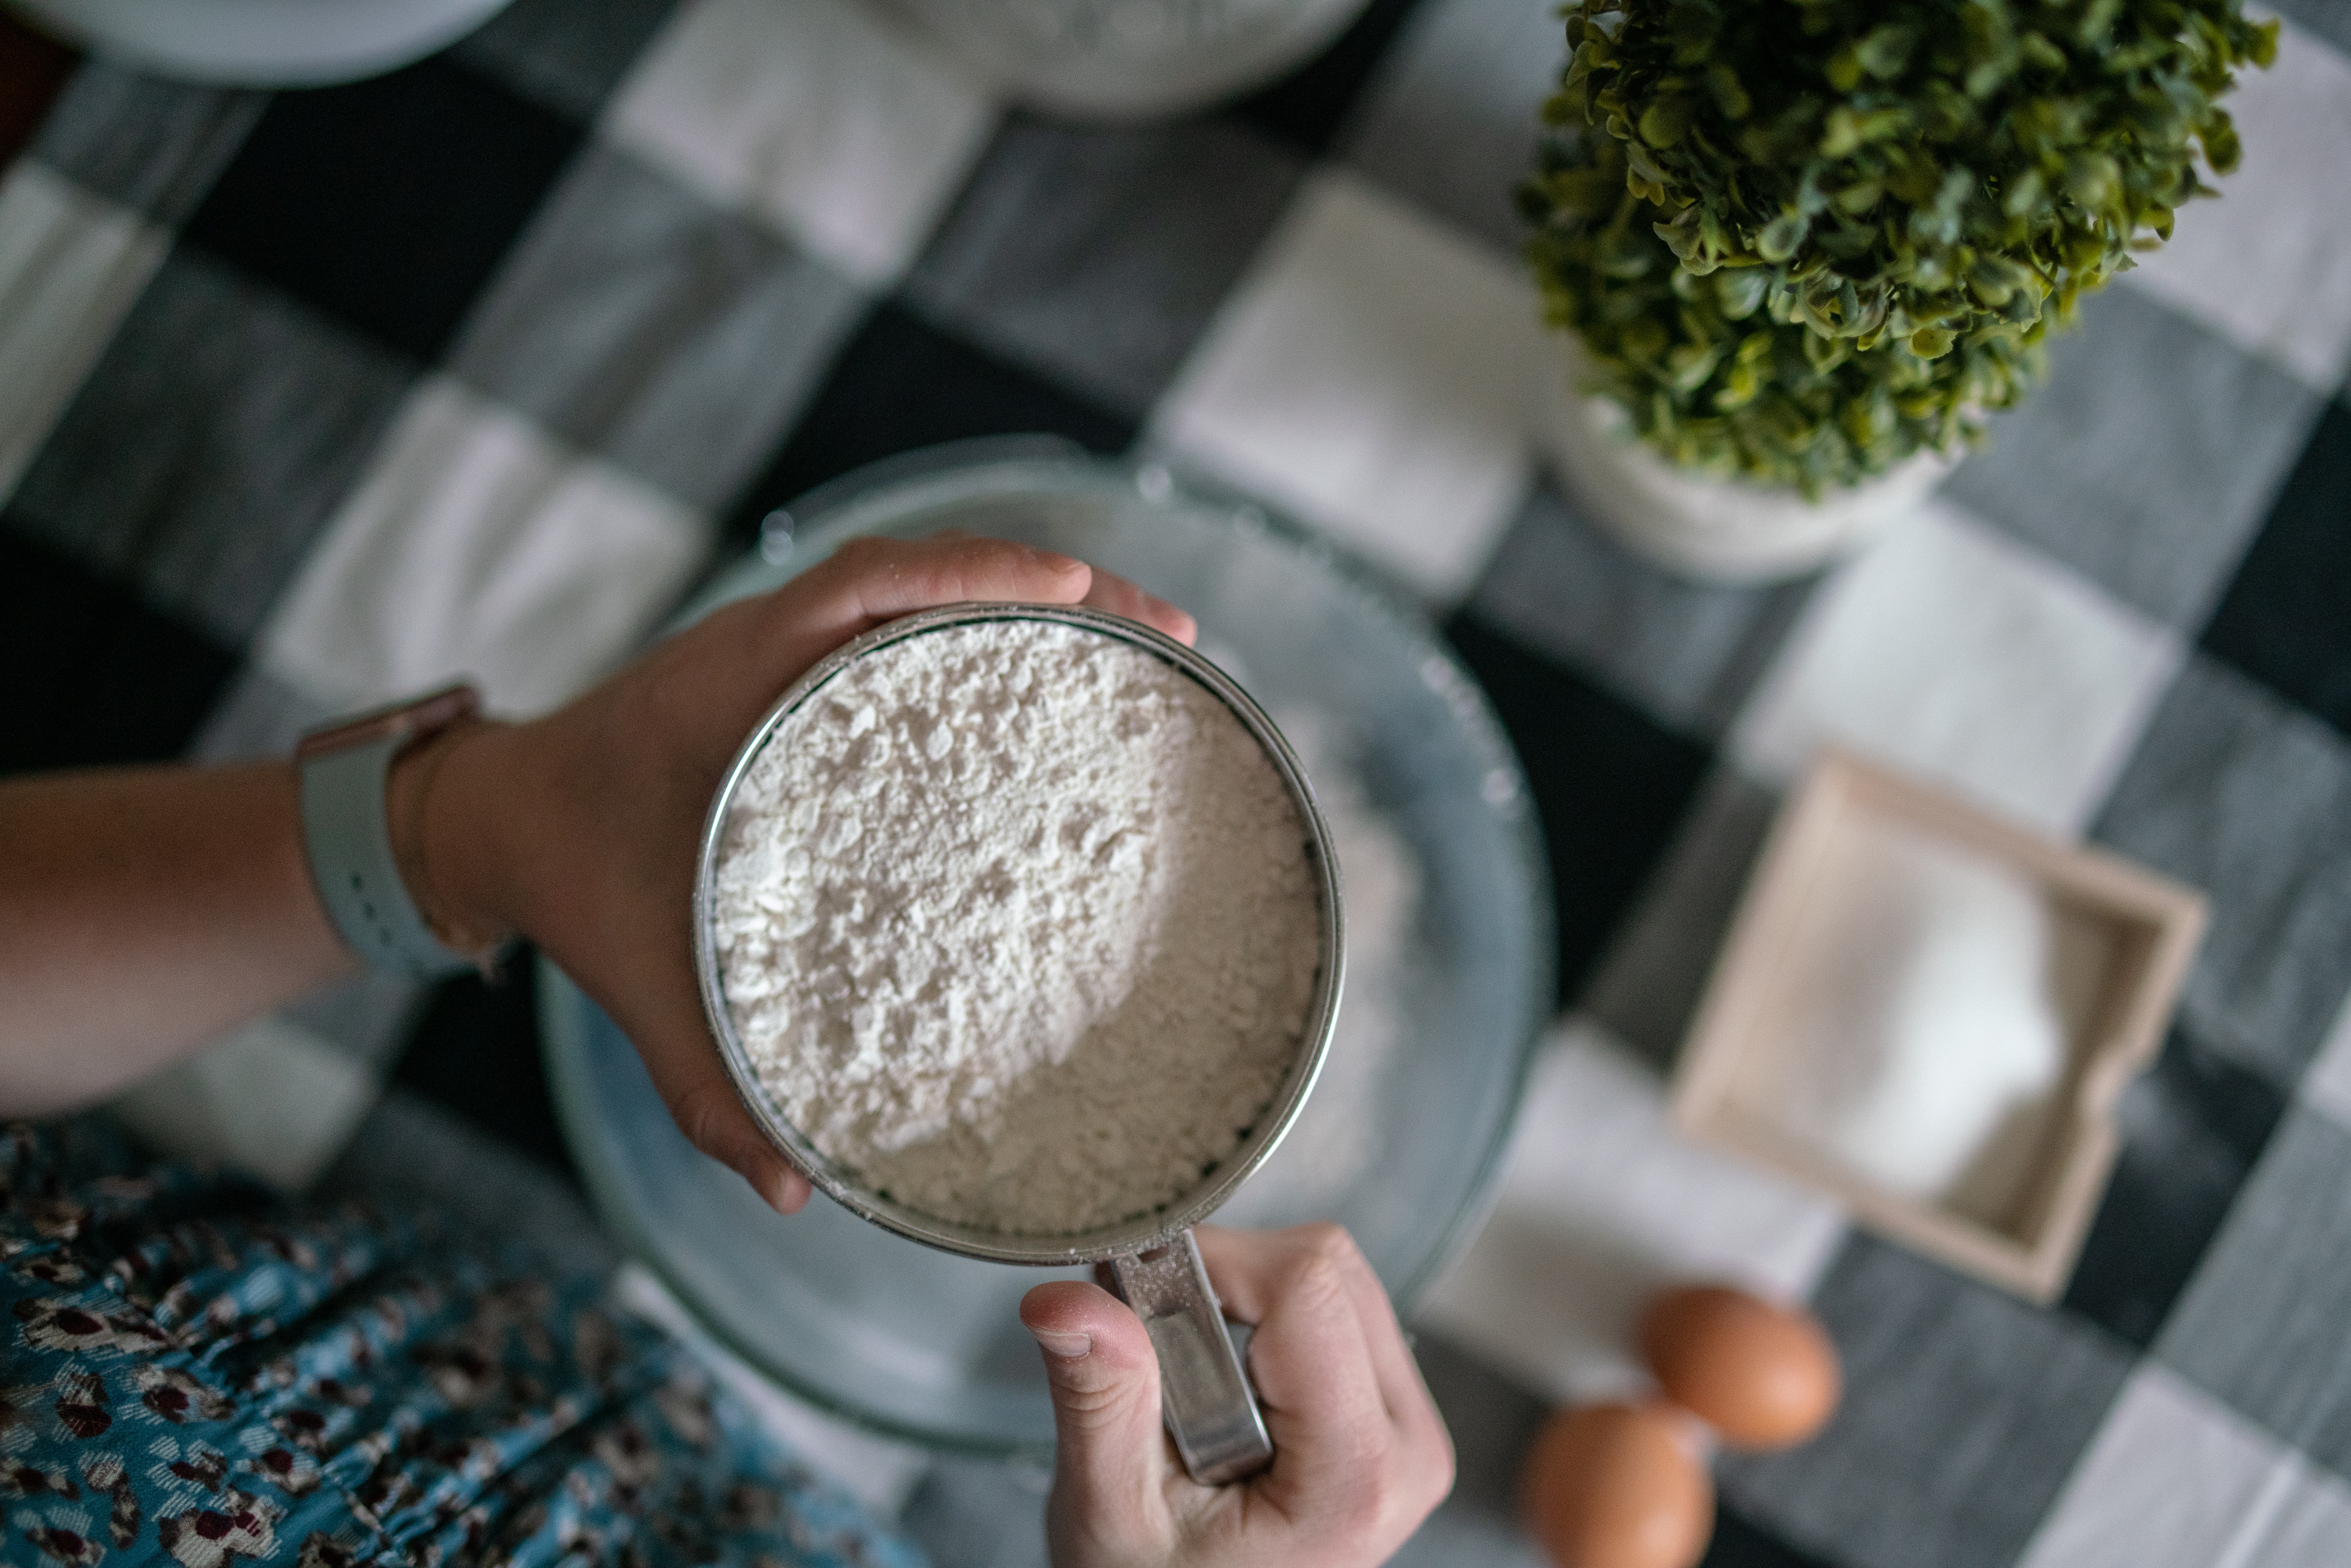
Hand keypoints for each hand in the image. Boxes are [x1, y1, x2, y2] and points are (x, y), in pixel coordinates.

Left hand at [401, 535, 1195, 1212]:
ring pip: (925, 585)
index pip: (861, 589)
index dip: (972, 578)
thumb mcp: (635, 986)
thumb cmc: (572, 890)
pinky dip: (986, 627)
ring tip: (1144, 641)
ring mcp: (790, 645)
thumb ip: (702, 1089)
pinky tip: (1058, 672)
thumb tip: (790, 1192)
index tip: (1072, 591)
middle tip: (1168, 632)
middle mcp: (767, 645)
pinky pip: (904, 621)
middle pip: (924, 570)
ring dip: (1032, 599)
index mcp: (729, 691)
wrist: (502, 819)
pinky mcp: (805, 666)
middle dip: (1052, 584)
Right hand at [1021, 1224, 1453, 1567]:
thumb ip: (1100, 1399)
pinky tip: (1224, 1379)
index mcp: (1354, 1476)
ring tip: (1188, 1380)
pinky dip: (1266, 1314)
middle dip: (1226, 1282)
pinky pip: (1339, 1304)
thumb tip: (1066, 1301)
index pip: (1305, 1289)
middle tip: (1155, 1349)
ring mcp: (1412, 1425)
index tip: (1137, 1298)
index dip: (1211, 1264)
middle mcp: (1409, 1445)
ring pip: (1335, 1274)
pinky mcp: (1394, 1408)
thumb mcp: (1112, 1511)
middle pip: (1326, 1269)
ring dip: (1244, 1297)